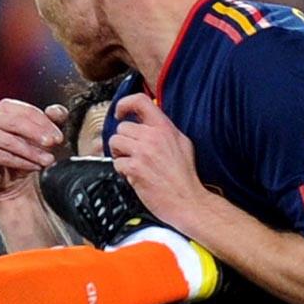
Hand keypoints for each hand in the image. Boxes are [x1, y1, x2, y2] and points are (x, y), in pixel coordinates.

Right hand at [0, 99, 64, 197]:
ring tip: (47, 160)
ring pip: (9, 141)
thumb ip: (53, 119)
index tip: (59, 138)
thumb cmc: (26, 148)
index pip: (27, 111)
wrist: (9, 175)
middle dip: (37, 134)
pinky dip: (20, 162)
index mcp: (6, 107)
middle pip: (16, 122)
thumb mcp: (44, 133)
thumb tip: (57, 111)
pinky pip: (1, 156)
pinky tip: (34, 166)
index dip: (45, 124)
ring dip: (31, 152)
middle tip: (53, 145)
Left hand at [107, 93, 209, 234]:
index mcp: (165, 128)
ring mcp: (144, 151)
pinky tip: (134, 177)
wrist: (189, 202)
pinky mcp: (135, 168)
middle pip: (122, 127)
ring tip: (132, 164)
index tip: (119, 113)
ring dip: (119, 154)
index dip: (124, 104)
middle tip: (130, 153)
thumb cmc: (185, 177)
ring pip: (114, 142)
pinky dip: (122, 171)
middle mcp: (154, 136)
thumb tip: (143, 125)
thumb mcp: (181, 144)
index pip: (140, 101)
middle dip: (122, 141)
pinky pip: (116, 163)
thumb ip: (162, 132)